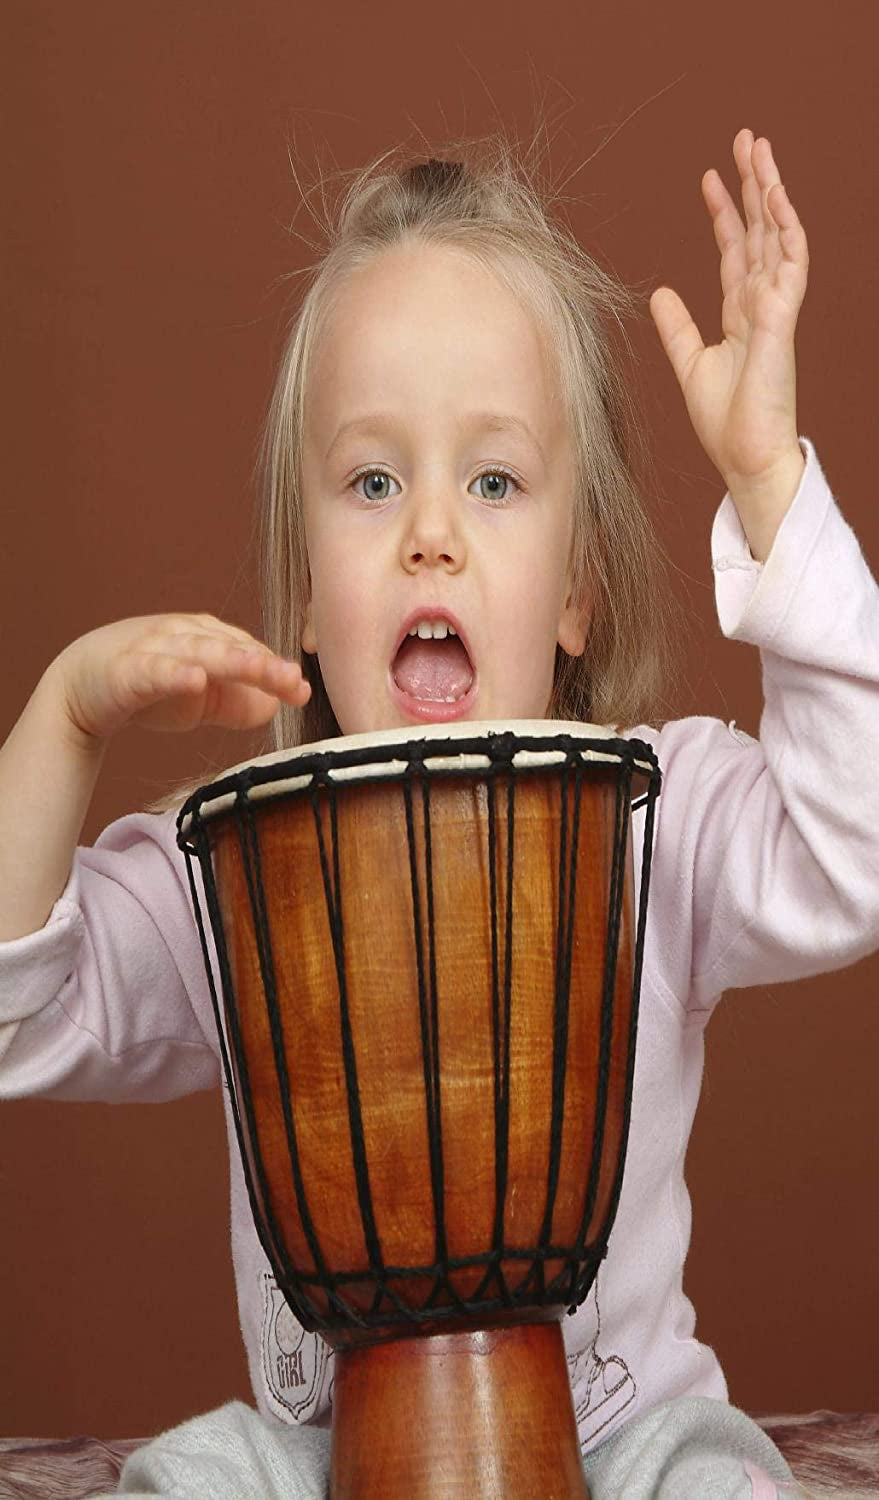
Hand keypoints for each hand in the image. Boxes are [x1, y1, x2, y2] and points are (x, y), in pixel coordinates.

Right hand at [49, 613, 310, 749]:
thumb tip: (275, 708)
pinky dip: (174, 674)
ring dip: (230, 659)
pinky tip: (194, 680)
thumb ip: (238, 704)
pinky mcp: (127, 670)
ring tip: (259, 669)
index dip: (277, 672)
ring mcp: (156, 648)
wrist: (82, 682)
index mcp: (211, 638)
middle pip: (232, 647)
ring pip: (198, 652)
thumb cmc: (151, 685)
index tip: (304, 692)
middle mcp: (187, 634)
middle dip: (264, 663)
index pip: (251, 652)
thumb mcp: (202, 699)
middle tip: (295, 680)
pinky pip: (154, 670)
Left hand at [649, 128, 809, 559]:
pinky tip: (777, 198)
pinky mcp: (782, 322)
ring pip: (779, 236)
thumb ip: (677, 327)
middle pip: (761, 231)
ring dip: (771, 192)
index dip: (724, 212)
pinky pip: (790, 266)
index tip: (709, 178)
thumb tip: (659, 291)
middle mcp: (762, 304)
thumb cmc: (725, 422)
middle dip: (753, 185)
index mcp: (741, 313)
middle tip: (746, 139)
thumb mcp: (690, 365)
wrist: (745, 457)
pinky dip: (786, 230)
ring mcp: (776, 310)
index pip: (736, 250)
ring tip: (761, 150)